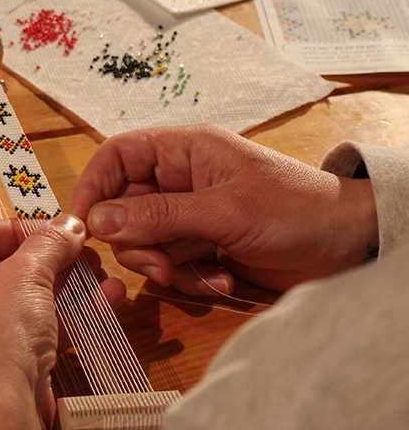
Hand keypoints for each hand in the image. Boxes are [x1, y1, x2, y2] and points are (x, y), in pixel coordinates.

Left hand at [0, 215, 124, 429]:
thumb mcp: (27, 276)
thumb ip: (49, 243)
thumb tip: (68, 224)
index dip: (17, 228)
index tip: (54, 232)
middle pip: (3, 268)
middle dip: (52, 261)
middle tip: (84, 256)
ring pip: (22, 303)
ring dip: (66, 289)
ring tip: (103, 279)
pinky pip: (29, 333)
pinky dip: (62, 319)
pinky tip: (103, 305)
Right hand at [71, 124, 378, 294]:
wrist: (348, 245)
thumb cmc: (297, 208)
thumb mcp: (224, 210)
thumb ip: (159, 215)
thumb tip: (98, 221)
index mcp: (184, 152)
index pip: (118, 156)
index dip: (94, 186)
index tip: (81, 226)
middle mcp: (180, 181)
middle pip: (124, 208)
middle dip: (138, 242)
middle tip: (161, 264)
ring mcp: (190, 216)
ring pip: (145, 242)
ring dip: (167, 265)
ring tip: (201, 271)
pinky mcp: (202, 247)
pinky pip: (173, 265)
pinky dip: (192, 277)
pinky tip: (224, 277)